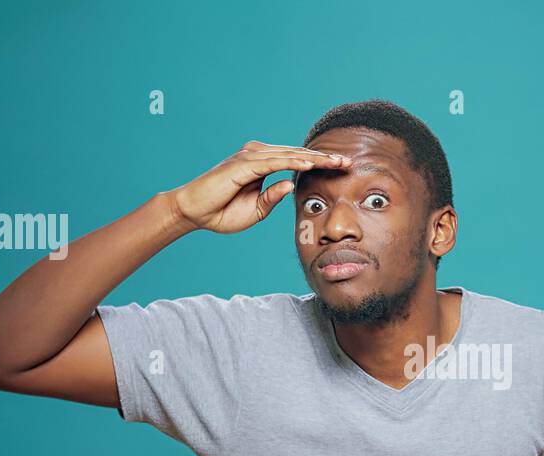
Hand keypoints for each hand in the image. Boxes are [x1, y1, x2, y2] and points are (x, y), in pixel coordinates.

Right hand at [169, 140, 351, 233]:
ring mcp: (250, 158)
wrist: (194, 213)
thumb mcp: (257, 211)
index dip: (320, 164)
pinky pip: (273, 162)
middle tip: (349, 162)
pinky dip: (292, 162)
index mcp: (262, 165)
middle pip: (297, 154)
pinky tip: (310, 164)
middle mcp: (257, 156)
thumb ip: (273, 197)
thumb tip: (291, 185)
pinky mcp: (243, 164)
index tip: (342, 169)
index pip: (296, 161)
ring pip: (289, 155)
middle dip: (324, 159)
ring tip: (337, 162)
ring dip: (314, 158)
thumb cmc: (222, 212)